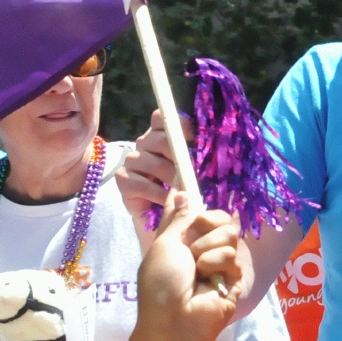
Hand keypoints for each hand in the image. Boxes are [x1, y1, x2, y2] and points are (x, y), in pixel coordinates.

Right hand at [117, 109, 195, 251]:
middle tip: (190, 173)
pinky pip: (139, 182)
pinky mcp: (123, 179)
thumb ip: (201, 158)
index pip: (162, 118)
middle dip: (178, 156)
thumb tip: (218, 149)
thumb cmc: (187, 194)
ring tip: (182, 192)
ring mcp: (132, 160)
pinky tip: (167, 202)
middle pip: (159, 138)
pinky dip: (156, 193)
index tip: (193, 138)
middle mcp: (145, 144)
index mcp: (163, 136)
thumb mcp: (198, 174)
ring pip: (149, 161)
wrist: (168, 222)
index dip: (177, 124)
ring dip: (169, 178)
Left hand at [137, 191, 246, 338]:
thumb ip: (177, 217)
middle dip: (206, 226)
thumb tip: (180, 191)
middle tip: (191, 245)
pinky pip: (232, 255)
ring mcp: (220, 263)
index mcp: (182, 240)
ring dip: (208, 249)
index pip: (197, 213)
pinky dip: (216, 265)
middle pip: (221, 218)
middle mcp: (203, 248)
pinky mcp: (235, 277)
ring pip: (229, 234)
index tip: (189, 195)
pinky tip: (208, 281)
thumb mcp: (163, 244)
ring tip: (197, 269)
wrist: (175, 319)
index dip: (196, 207)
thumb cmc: (161, 282)